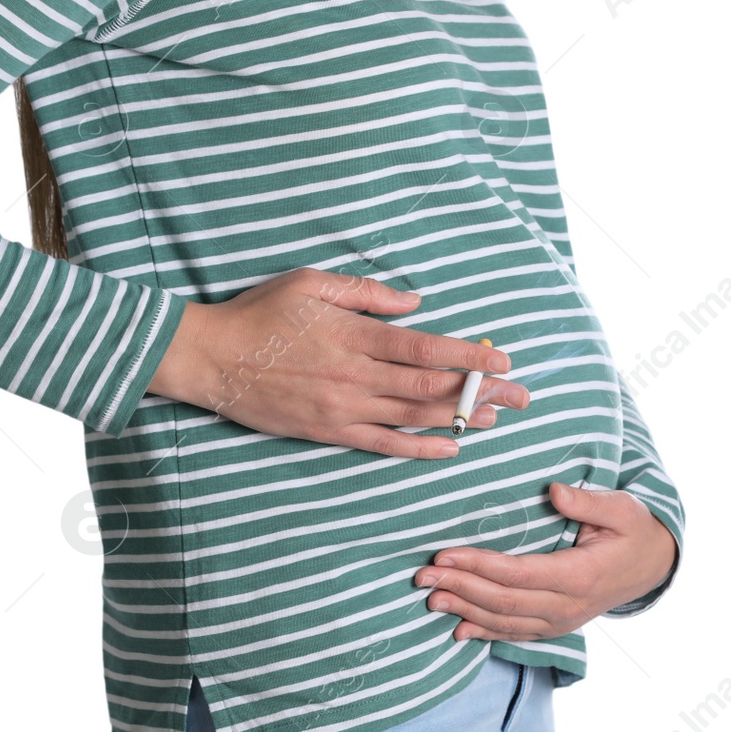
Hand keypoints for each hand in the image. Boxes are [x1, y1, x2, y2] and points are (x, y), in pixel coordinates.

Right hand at [146, 267, 530, 458]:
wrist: (210, 358)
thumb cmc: (259, 313)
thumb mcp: (311, 283)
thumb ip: (366, 293)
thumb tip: (415, 302)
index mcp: (353, 334)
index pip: (425, 349)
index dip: (468, 357)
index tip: (501, 359)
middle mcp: (354, 375)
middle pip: (429, 388)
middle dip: (480, 392)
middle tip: (520, 395)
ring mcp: (342, 408)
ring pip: (413, 418)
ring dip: (460, 420)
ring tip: (497, 419)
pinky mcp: (328, 431)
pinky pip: (382, 444)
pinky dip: (419, 448)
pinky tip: (449, 448)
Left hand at [415, 482, 676, 639]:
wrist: (652, 566)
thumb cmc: (633, 530)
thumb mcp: (621, 509)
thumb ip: (588, 502)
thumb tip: (555, 491)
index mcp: (579, 575)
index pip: (517, 573)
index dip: (478, 566)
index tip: (444, 554)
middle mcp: (568, 606)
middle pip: (503, 601)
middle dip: (459, 588)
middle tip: (423, 577)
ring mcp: (562, 621)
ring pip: (505, 622)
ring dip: (464, 611)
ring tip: (430, 599)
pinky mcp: (555, 626)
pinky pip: (516, 634)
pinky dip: (484, 632)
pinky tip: (458, 629)